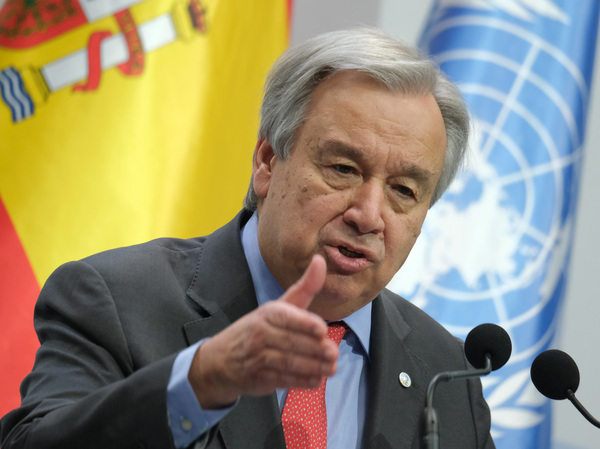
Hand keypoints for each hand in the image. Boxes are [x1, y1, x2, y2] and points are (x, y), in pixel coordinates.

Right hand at [188, 254, 338, 408]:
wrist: (221, 360)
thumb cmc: (259, 328)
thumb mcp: (279, 306)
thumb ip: (305, 287)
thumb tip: (321, 260)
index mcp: (268, 313)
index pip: (286, 317)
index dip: (305, 324)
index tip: (322, 330)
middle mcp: (260, 333)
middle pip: (291, 342)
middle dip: (314, 350)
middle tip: (333, 354)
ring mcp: (257, 357)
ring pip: (288, 363)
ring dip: (312, 367)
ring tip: (331, 368)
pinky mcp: (259, 377)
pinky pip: (282, 380)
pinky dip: (301, 381)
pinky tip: (316, 380)